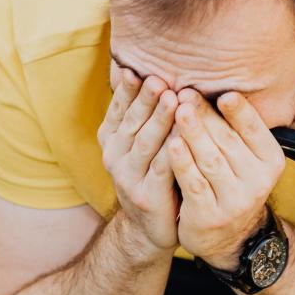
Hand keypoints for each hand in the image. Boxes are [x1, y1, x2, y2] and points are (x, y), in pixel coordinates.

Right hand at [97, 63, 179, 256]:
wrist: (148, 227)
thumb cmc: (151, 172)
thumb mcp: (139, 141)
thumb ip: (143, 112)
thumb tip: (150, 67)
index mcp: (112, 138)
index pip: (119, 108)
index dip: (127, 90)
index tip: (135, 68)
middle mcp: (115, 156)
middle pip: (132, 122)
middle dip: (145, 100)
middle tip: (157, 79)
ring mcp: (129, 177)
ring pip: (146, 143)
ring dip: (159, 120)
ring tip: (172, 99)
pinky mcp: (148, 195)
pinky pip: (163, 169)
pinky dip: (172, 151)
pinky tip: (183, 137)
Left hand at [169, 90, 286, 272]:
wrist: (228, 237)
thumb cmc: (232, 182)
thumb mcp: (246, 159)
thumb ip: (235, 129)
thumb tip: (213, 88)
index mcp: (271, 161)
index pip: (255, 130)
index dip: (239, 111)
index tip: (223, 93)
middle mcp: (258, 182)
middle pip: (228, 141)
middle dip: (206, 115)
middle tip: (186, 93)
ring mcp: (234, 202)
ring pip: (210, 160)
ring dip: (193, 133)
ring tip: (177, 111)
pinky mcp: (209, 216)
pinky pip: (194, 184)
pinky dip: (182, 163)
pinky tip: (171, 144)